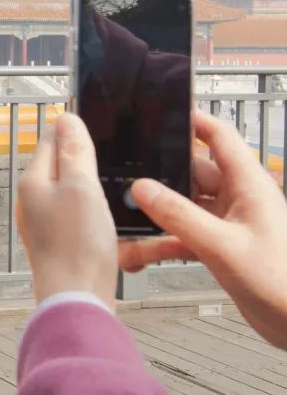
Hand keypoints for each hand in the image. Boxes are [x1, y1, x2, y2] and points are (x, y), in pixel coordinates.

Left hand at [17, 113, 116, 308]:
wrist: (77, 299)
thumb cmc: (77, 245)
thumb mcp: (81, 187)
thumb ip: (73, 152)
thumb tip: (65, 118)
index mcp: (33, 181)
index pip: (49, 140)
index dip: (72, 128)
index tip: (94, 118)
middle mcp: (32, 200)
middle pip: (58, 165)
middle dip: (81, 155)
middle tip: (110, 147)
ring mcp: (44, 223)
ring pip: (68, 190)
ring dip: (89, 183)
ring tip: (113, 179)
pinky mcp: (58, 242)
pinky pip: (75, 214)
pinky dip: (92, 207)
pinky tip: (107, 213)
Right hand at [119, 110, 286, 349]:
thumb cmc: (281, 282)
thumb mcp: (222, 246)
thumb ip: (178, 215)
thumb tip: (142, 188)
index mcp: (248, 185)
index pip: (218, 137)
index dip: (192, 121)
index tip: (161, 112)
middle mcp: (237, 199)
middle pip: (190, 174)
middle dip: (158, 178)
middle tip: (124, 175)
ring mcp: (227, 223)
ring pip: (182, 208)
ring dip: (155, 217)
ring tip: (124, 222)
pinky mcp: (219, 247)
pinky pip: (182, 236)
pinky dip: (160, 243)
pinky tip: (137, 254)